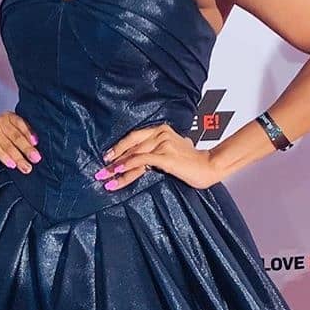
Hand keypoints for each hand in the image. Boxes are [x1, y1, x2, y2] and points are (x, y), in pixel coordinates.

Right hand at [0, 111, 41, 171]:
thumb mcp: (7, 137)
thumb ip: (20, 140)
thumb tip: (35, 153)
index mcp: (9, 118)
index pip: (21, 123)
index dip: (29, 133)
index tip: (36, 143)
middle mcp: (0, 122)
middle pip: (16, 136)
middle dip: (27, 149)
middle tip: (36, 159)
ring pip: (8, 144)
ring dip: (18, 157)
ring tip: (25, 167)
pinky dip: (4, 157)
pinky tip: (11, 164)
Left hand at [94, 123, 218, 191]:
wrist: (210, 167)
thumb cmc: (194, 162)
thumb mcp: (175, 150)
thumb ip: (161, 149)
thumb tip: (147, 159)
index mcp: (161, 130)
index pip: (134, 138)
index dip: (118, 148)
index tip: (107, 158)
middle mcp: (161, 133)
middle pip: (131, 147)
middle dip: (113, 160)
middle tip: (100, 172)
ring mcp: (163, 143)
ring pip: (134, 155)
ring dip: (117, 169)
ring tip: (105, 179)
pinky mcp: (165, 155)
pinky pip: (141, 160)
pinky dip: (128, 166)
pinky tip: (118, 173)